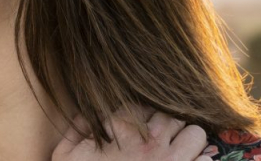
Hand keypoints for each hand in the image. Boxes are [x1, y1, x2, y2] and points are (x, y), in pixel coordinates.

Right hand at [52, 104, 209, 160]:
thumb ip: (77, 128)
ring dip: (187, 141)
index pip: (143, 105)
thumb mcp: (65, 154)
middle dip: (166, 126)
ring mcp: (171, 160)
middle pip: (172, 115)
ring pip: (195, 133)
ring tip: (175, 153)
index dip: (141, 115)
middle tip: (156, 141)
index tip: (138, 128)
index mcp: (121, 130)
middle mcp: (149, 140)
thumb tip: (89, 112)